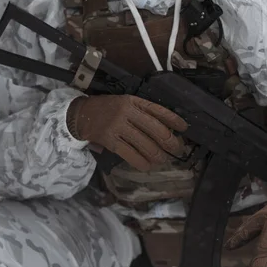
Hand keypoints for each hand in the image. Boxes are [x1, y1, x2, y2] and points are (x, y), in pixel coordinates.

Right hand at [66, 94, 187, 170]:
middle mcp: (127, 112)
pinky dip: (142, 163)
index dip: (174, 120)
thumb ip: (142, 111)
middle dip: (170, 141)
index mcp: (134, 101)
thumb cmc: (108, 109)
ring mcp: (118, 126)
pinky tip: (148, 166)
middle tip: (178, 149)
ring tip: (164, 159)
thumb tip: (166, 127)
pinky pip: (130, 155)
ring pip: (145, 144)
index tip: (184, 128)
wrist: (81, 114)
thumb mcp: (126, 102)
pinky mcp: (110, 141)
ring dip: (158, 155)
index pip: (159, 110)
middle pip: (155, 129)